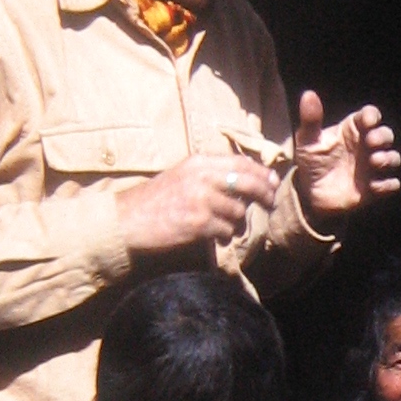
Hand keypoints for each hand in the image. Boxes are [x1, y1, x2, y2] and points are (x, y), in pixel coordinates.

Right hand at [116, 153, 278, 253]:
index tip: (273, 182)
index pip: (241, 162)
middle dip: (264, 194)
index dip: (262, 173)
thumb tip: (247, 182)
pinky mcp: (199, 222)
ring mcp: (201, 199)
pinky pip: (226, 230)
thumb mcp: (182, 176)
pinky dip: (224, 236)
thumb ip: (211, 174)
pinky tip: (215, 237)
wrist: (128, 220)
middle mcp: (202, 177)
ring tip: (225, 227)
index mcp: (198, 162)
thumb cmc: (156, 200)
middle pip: (249, 183)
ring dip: (237, 223)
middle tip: (270, 203)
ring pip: (239, 211)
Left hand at [292, 92, 400, 221]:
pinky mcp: (374, 188)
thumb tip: (308, 94)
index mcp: (353, 130)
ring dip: (388, 159)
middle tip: (371, 143)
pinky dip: (386, 185)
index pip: (370, 115)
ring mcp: (372, 167)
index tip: (368, 121)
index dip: (372, 116)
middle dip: (383, 137)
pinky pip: (391, 184)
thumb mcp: (307, 140)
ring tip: (374, 162)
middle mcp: (366, 146)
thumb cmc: (311, 162)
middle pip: (386, 134)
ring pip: (393, 158)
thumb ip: (310, 119)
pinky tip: (373, 186)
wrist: (310, 195)